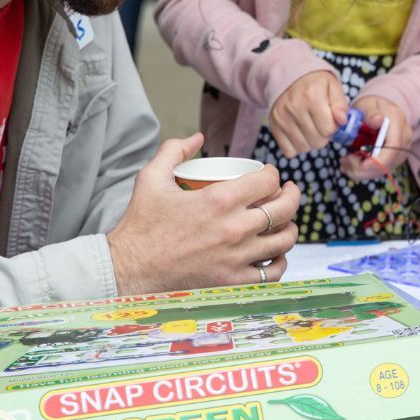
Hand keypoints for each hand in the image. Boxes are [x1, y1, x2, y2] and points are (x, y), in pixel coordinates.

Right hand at [107, 133, 300, 292]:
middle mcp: (235, 228)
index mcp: (220, 200)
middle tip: (287, 193)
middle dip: (292, 196)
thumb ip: (174, 150)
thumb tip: (197, 138)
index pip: (268, 181)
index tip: (270, 176)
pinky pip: (272, 272)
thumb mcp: (151, 178)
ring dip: (289, 227)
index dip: (274, 175)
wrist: (127, 270)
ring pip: (284, 240)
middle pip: (284, 208)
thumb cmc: (140, 225)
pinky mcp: (233, 282)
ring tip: (285, 223)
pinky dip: (279, 262)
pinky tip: (276, 255)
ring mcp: (237, 257)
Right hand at [269, 71, 348, 156]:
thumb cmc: (316, 85)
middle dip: (323, 136)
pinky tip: (300, 132)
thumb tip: (342, 121)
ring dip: (311, 141)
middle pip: (317, 141)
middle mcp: (294, 107)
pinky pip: (289, 151)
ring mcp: (281, 118)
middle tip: (321, 123)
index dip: (333, 127)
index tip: (330, 119)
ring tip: (310, 127)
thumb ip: (341, 105)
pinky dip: (297, 146)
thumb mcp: (333, 87)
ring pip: (304, 148)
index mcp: (312, 96)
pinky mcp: (274, 126)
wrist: (290, 79)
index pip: (328, 129)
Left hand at [340, 95, 411, 179]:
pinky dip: (364, 171)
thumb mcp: (369, 104)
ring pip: (383, 170)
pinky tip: (351, 164)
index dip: (379, 160)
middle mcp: (404, 139)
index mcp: (398, 125)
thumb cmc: (373, 105)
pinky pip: (380, 169)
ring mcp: (400, 150)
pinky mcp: (394, 157)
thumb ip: (371, 113)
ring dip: (361, 172)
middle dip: (364, 168)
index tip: (362, 165)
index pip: (393, 148)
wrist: (383, 108)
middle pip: (388, 163)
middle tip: (344, 161)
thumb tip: (377, 120)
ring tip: (344, 163)